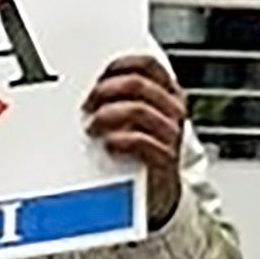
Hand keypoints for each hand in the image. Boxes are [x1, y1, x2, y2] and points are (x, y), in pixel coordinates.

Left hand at [80, 50, 187, 220]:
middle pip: (138, 84)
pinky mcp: (165, 160)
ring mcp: (171, 134)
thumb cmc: (138, 152)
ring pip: (138, 110)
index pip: (148, 65)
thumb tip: (86, 87)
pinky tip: (108, 145)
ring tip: (92, 128)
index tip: (97, 77)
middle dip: (105, 91)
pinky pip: (142, 142)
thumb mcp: (132, 120)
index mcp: (167, 94)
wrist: (155, 193)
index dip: (119, 65)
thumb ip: (118, 99)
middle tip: (86, 105)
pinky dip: (120, 140)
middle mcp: (173, 110)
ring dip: (107, 116)